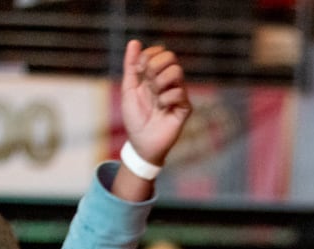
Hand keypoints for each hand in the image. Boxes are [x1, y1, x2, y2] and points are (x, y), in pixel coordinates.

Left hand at [120, 40, 191, 167]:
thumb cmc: (134, 118)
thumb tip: (134, 42)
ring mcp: (178, 94)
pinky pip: (179, 92)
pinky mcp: (185, 108)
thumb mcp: (128, 88)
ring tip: (155, 96)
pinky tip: (162, 109)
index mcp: (155, 76)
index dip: (149, 55)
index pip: (160, 52)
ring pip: (177, 71)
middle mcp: (168, 83)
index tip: (140, 70)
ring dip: (161, 82)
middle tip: (148, 82)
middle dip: (155, 66)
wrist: (141, 142)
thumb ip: (131, 65)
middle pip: (171, 57)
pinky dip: (166, 98)